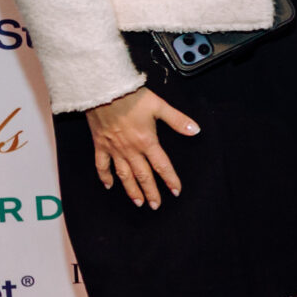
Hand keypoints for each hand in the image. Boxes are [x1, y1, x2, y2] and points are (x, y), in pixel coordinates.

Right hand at [85, 86, 198, 209]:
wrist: (103, 91)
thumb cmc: (131, 97)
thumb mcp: (159, 106)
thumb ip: (177, 120)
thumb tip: (196, 131)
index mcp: (147, 141)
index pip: (162, 165)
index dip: (170, 179)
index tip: (176, 191)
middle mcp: (131, 149)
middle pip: (143, 175)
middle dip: (151, 192)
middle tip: (155, 205)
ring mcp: (114, 149)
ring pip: (124, 175)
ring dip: (131, 190)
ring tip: (138, 202)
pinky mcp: (100, 145)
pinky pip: (102, 165)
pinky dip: (105, 176)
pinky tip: (108, 185)